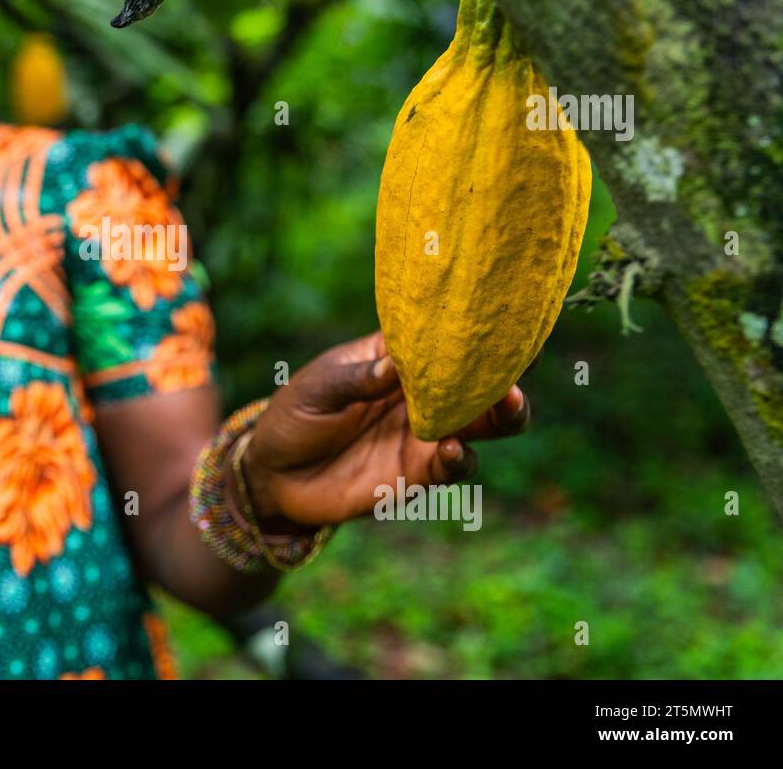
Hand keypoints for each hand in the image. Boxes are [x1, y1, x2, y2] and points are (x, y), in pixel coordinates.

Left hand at [241, 330, 530, 530]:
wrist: (275, 475)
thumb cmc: (295, 415)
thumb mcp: (319, 388)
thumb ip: (358, 379)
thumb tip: (395, 365)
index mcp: (399, 358)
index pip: (444, 336)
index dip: (476, 327)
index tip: (505, 315)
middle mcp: (423, 393)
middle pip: (481, 379)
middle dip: (506, 370)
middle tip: (517, 364)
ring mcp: (427, 433)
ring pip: (486, 423)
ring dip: (503, 413)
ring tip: (508, 402)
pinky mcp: (420, 472)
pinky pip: (457, 465)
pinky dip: (462, 457)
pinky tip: (453, 449)